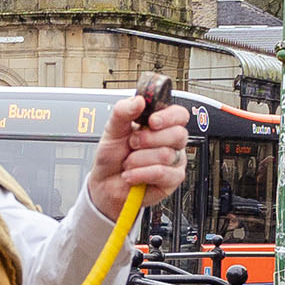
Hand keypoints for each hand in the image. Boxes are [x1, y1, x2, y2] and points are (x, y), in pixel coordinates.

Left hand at [86, 81, 190, 220]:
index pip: (179, 115)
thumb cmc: (112, 157)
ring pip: (166, 155)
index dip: (168, 117)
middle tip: (132, 144)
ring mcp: (174, 160)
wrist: (105, 184)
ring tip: (128, 163)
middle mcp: (171, 141)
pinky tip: (131, 175)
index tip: (151, 121)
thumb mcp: (112, 130)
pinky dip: (141, 173)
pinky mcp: (172, 180)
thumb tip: (138, 100)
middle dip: (148, 140)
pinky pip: (162, 173)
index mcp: (161, 125)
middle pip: (178, 134)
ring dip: (138, 160)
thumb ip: (123, 112)